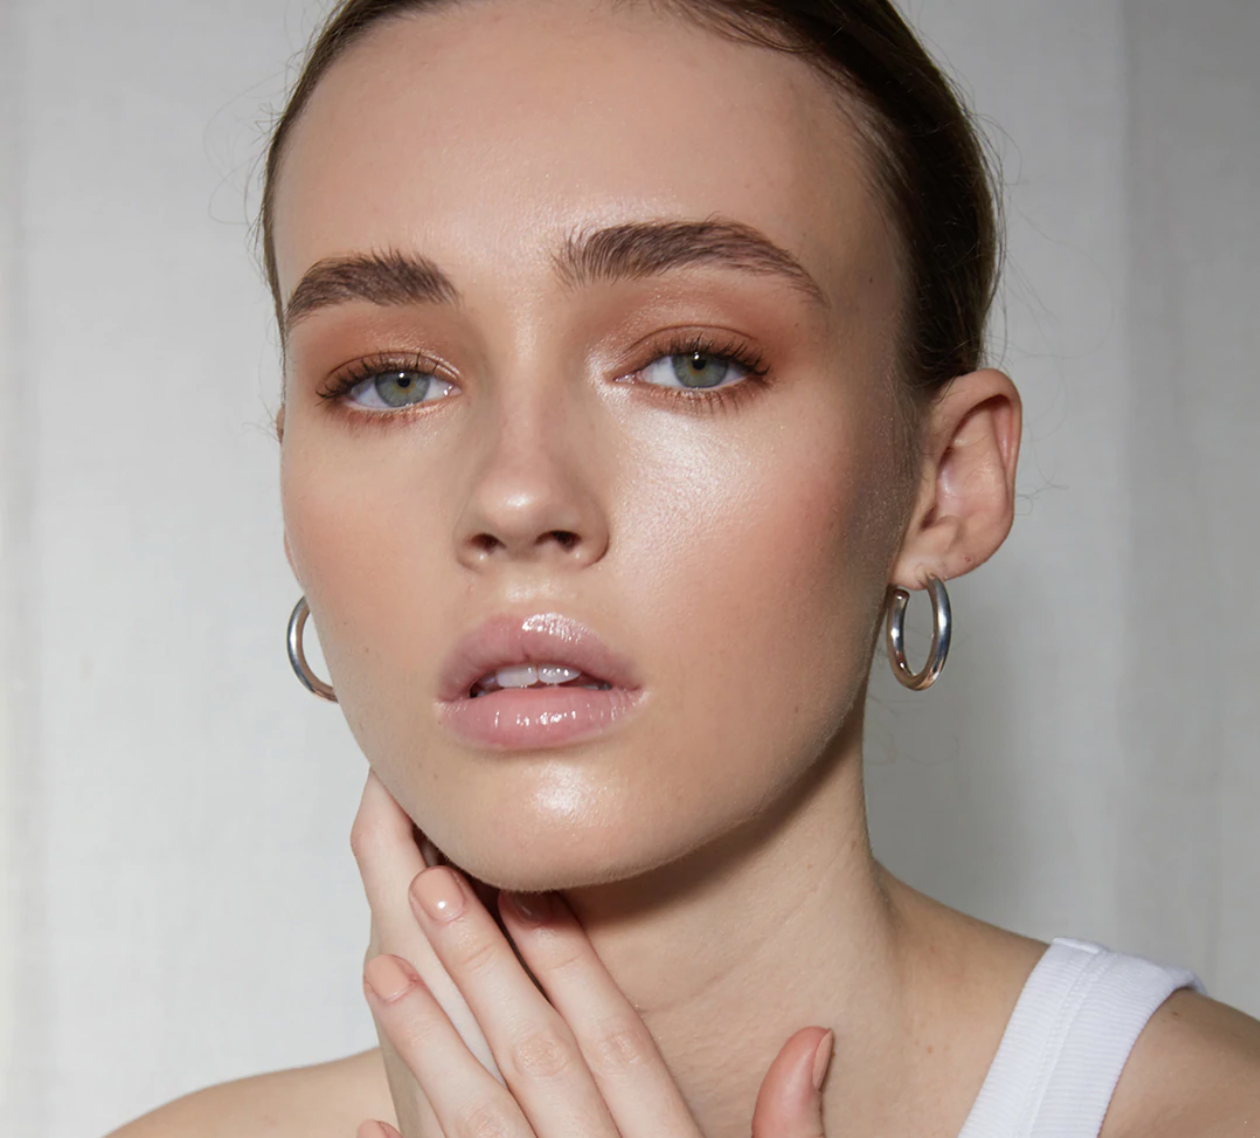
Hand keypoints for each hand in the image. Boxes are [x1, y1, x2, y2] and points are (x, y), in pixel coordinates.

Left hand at [351, 768, 834, 1137]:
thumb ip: (789, 1128)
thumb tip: (818, 1040)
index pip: (616, 1040)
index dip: (573, 960)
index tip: (536, 887)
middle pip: (533, 1055)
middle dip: (483, 964)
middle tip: (435, 879)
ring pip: (472, 1116)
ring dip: (426, 1038)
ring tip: (383, 963)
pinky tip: (360, 1118)